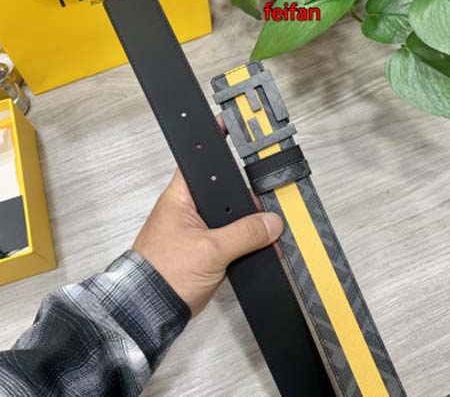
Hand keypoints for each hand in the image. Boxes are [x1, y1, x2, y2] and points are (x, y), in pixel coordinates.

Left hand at [132, 169, 283, 315]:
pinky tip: (255, 246)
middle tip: (263, 210)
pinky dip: (241, 243)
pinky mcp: (204, 248)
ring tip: (262, 231)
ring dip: (244, 226)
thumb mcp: (211, 250)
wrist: (157, 308)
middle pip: (224, 195)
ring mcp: (197, 230)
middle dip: (244, 203)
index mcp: (180, 199)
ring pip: (228, 219)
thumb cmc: (164, 274)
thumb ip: (244, 234)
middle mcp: (188, 210)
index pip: (203, 168)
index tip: (248, 170)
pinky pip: (229, 238)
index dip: (224, 165)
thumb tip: (270, 223)